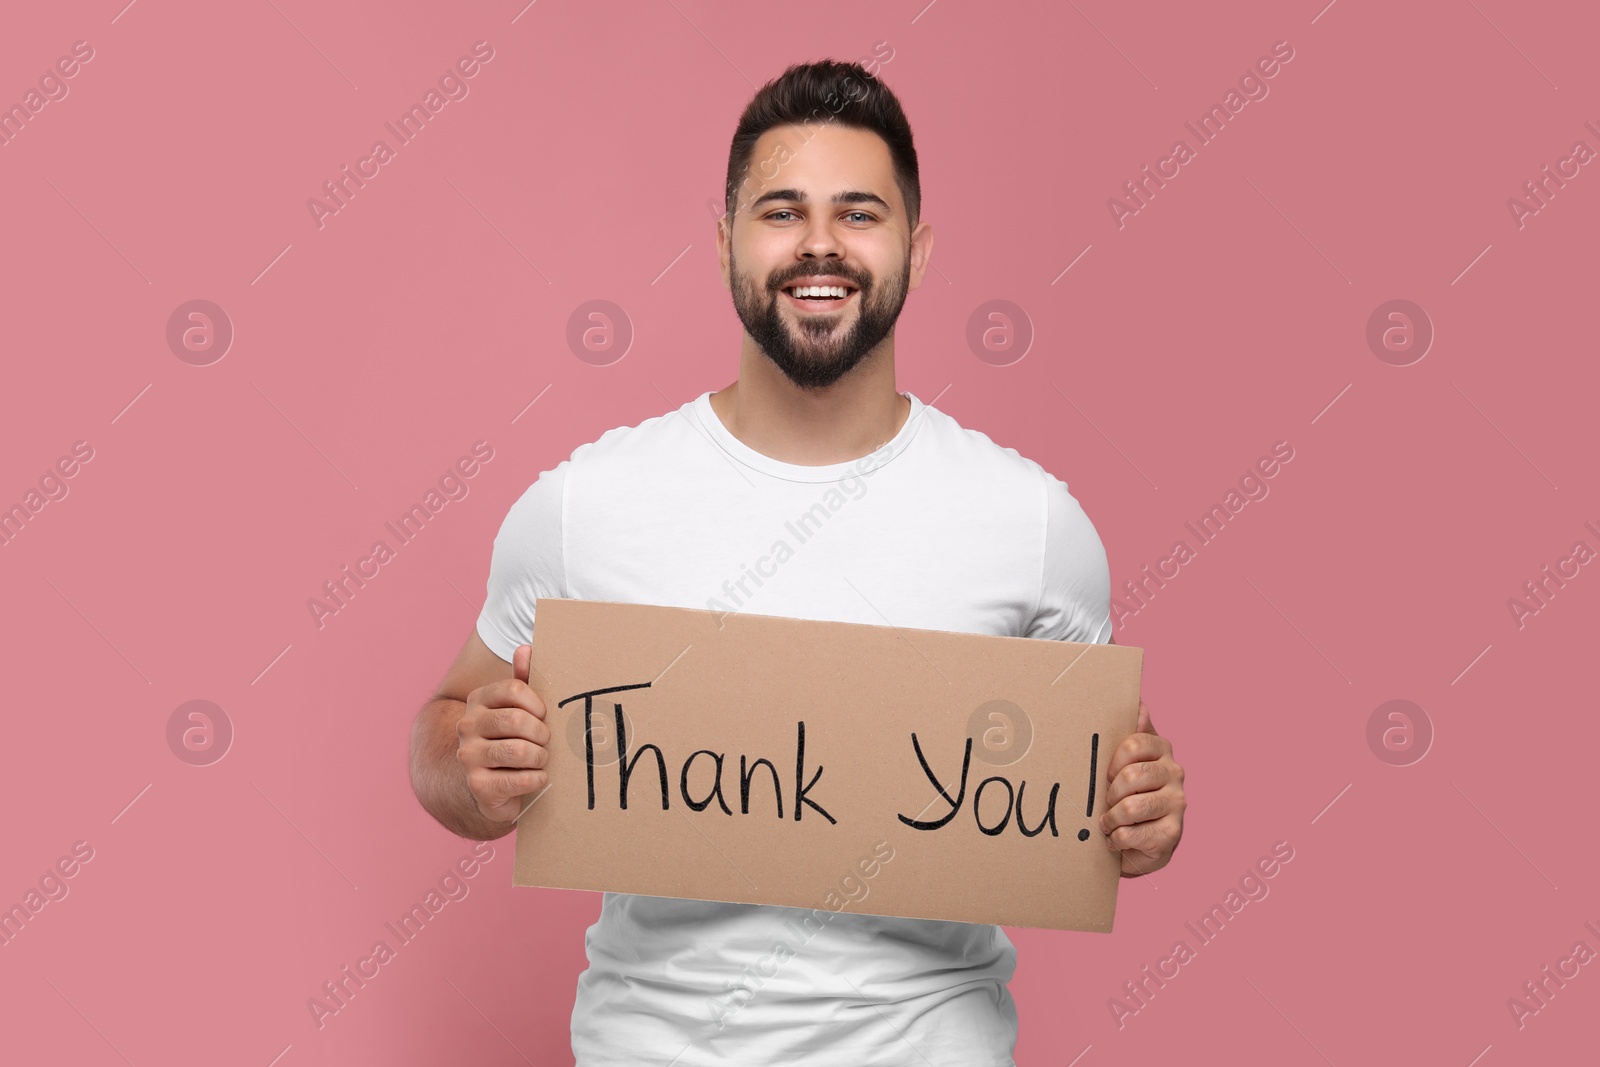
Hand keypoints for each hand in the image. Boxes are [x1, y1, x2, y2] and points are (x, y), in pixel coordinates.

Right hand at [456, 643, 548, 823]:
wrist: (491, 785)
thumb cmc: (512, 739)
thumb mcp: (518, 708)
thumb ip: (523, 679)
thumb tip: (525, 649)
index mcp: (478, 699)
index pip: (514, 689)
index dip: (537, 704)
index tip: (543, 716)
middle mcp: (466, 725)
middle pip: (516, 720)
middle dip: (541, 733)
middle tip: (546, 741)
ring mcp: (468, 756)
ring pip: (518, 750)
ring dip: (540, 757)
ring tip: (541, 759)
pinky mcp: (477, 786)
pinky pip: (518, 780)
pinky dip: (537, 779)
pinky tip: (538, 778)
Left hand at [1099, 697, 1184, 876]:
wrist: (1142, 844)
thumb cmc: (1127, 794)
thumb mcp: (1125, 759)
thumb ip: (1129, 730)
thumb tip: (1138, 703)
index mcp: (1162, 749)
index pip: (1133, 744)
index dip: (1112, 761)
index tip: (1106, 774)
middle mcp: (1175, 773)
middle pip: (1132, 776)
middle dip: (1110, 793)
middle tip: (1106, 802)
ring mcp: (1177, 803)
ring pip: (1131, 807)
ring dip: (1111, 819)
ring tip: (1108, 823)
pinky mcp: (1172, 833)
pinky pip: (1132, 834)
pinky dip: (1116, 839)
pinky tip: (1117, 838)